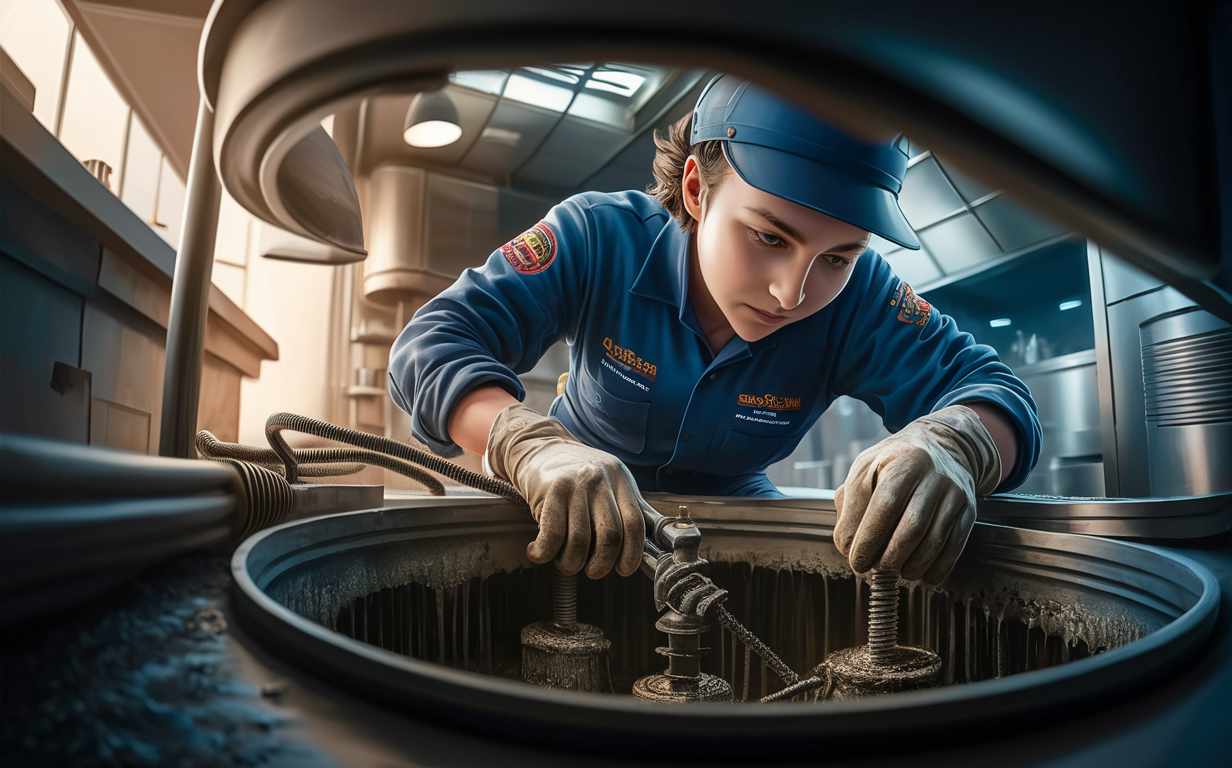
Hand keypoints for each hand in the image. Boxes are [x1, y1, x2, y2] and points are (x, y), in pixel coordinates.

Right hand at [485, 403, 648, 577]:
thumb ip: (625, 507)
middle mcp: (600, 479)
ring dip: (571, 563)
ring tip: (565, 562)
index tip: (622, 569)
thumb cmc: (574, 472)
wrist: (537, 445)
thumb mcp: (608, 481)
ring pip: (580, 540)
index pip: (635, 523)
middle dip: (601, 564)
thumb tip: (650, 542)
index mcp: (620, 479)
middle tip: (592, 570)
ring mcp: (575, 483)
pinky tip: (539, 553)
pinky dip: (544, 553)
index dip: (631, 553)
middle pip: (610, 535)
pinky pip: (552, 534)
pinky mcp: (551, 489)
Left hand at [833, 405, 1000, 583]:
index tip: (857, 562)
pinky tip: (921, 574)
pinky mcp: (968, 509)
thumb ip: (850, 506)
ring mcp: (955, 493)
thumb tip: (848, 546)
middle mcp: (934, 475)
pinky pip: (955, 546)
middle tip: (875, 570)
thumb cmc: (894, 463)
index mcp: (903, 461)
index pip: (885, 505)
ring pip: (935, 540)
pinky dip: (937, 567)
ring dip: (912, 565)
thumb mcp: (864, 470)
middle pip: (913, 527)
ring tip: (896, 572)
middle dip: (890, 557)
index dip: (869, 538)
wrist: (942, 447)